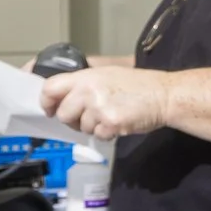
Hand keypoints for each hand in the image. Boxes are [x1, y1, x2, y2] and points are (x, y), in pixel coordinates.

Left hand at [40, 66, 168, 137]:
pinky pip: (98, 136)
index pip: (50, 88)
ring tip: (110, 116)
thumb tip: (61, 98)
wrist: (163, 95)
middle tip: (88, 116)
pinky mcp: (110, 123)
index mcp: (86, 76)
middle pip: (63, 114)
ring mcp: (99, 107)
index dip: (46, 102)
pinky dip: (106, 134)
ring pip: (81, 127)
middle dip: (73, 120)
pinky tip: (118, 123)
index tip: (50, 109)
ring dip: (93, 127)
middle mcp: (89, 91)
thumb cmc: (138, 85)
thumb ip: (82, 84)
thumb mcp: (107, 74)